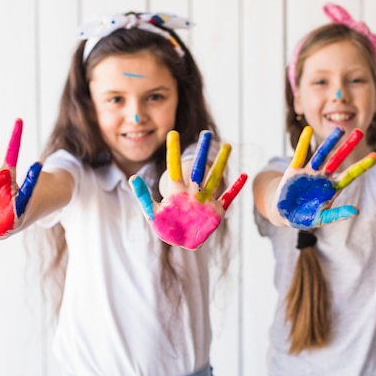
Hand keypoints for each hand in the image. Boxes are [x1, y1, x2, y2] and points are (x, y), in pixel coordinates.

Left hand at [129, 130, 246, 249]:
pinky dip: (235, 187)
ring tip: (227, 146)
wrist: (182, 242)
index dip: (173, 151)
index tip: (173, 133)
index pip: (174, 167)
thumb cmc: (167, 228)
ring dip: (221, 163)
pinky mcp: (217, 211)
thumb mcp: (152, 213)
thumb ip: (143, 196)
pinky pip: (228, 197)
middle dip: (202, 151)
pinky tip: (243, 175)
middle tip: (206, 133)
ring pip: (215, 177)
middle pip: (198, 167)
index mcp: (176, 192)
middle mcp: (192, 192)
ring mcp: (206, 200)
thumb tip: (132, 178)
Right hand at [274, 126, 375, 229]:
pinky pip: (299, 154)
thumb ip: (338, 214)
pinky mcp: (294, 171)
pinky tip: (308, 131)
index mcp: (331, 188)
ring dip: (330, 142)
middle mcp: (322, 177)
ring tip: (340, 129)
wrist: (284, 215)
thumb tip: (357, 211)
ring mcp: (308, 172)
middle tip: (360, 132)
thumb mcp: (322, 218)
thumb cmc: (304, 217)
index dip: (362, 165)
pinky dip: (303, 143)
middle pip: (337, 159)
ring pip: (321, 154)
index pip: (350, 174)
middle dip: (348, 146)